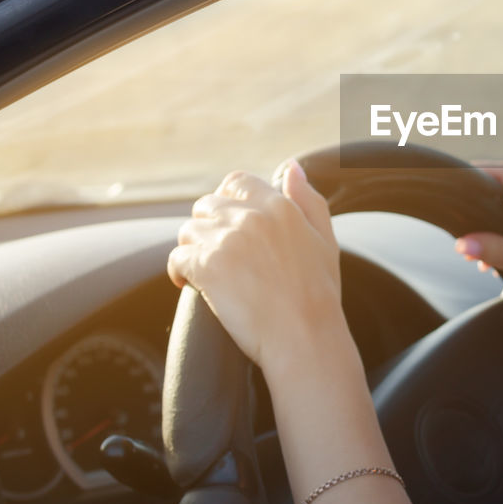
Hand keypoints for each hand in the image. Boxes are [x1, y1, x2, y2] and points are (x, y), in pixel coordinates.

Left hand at [167, 159, 341, 368]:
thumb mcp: (325, 239)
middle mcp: (251, 216)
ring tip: (204, 271)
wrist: (306, 337)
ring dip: (193, 249)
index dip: (227, 199)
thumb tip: (292, 167)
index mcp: (279, 206)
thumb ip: (308, 199)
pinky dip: (179, 272)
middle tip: (216, 253)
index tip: (228, 222)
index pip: (237, 182)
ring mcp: (226, 240)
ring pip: (188, 231)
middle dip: (207, 226)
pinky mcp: (206, 267)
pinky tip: (190, 285)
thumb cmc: (319, 294)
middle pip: (207, 205)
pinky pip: (177, 259)